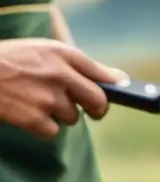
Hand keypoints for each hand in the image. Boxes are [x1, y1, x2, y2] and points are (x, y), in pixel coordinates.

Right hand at [0, 38, 123, 140]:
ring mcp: (47, 97)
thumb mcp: (43, 51)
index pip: (103, 75)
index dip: (117, 89)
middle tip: (92, 111)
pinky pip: (53, 131)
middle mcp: (59, 73)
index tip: (127, 95)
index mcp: (62, 54)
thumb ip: (81, 65)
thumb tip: (121, 78)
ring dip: (58, 113)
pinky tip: (24, 112)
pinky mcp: (34, 118)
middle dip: (97, 109)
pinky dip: (42, 127)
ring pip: (72, 117)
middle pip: (98, 102)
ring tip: (34, 99)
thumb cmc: (10, 61)